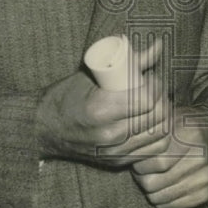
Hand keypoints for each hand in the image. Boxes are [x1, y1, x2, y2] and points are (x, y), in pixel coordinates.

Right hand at [35, 37, 169, 166]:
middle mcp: (109, 135)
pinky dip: (158, 134)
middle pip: (157, 117)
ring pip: (159, 135)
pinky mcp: (118, 162)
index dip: (155, 86)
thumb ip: (130, 61)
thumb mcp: (93, 74)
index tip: (150, 77)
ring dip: (163, 116)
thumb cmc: (67, 96)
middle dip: (162, 99)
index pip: (146, 100)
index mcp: (100, 110)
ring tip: (154, 104)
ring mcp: (114, 153)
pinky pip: (153, 151)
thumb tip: (159, 45)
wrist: (44, 129)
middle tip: (155, 88)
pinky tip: (152, 122)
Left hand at [130, 104, 207, 207]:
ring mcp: (204, 177)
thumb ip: (149, 133)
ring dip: (150, 189)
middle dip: (141, 177)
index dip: (139, 163)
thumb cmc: (182, 127)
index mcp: (189, 136)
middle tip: (142, 169)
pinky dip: (161, 199)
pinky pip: (171, 205)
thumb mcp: (167, 121)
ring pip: (159, 197)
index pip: (155, 162)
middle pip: (153, 182)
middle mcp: (200, 158)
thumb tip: (125, 151)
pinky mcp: (204, 193)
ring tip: (152, 176)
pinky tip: (163, 186)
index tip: (137, 157)